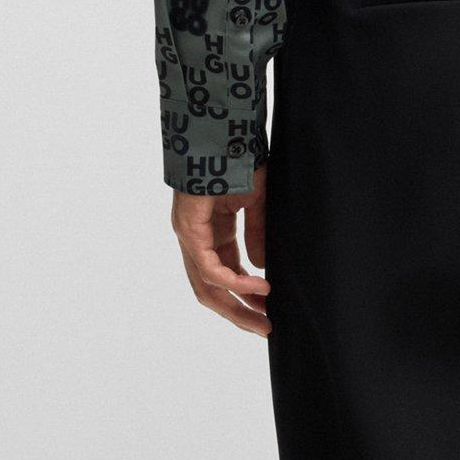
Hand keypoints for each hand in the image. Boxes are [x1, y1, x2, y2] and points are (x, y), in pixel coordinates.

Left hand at [170, 161, 270, 334]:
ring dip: (235, 305)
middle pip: (213, 289)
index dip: (247, 294)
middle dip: (240, 311)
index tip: (270, 309)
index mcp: (212, 232)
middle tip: (266, 327)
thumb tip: (261, 266)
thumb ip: (257, 233)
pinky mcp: (189, 230)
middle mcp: (197, 238)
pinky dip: (233, 280)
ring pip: (207, 286)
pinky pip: (208, 267)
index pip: (226, 274)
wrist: (221, 132)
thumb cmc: (237, 160)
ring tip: (263, 318)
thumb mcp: (255, 202)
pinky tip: (257, 285)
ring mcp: (190, 236)